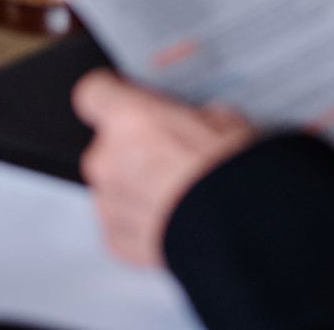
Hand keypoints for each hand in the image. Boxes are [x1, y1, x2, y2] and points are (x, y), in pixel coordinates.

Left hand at [72, 70, 255, 266]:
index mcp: (127, 119)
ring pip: (112, 186)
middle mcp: (107, 158)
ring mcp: (107, 202)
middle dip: (132, 151)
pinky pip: (120, 223)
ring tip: (177, 198)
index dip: (110, 98)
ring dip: (135, 189)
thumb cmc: (232, 174)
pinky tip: (171, 222)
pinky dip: (140, 223)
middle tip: (171, 160)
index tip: (123, 103)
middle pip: (106, 146)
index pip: (93, 93)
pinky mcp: (115, 239)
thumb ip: (186, 116)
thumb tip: (192, 121)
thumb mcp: (221, 119)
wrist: (240, 230)